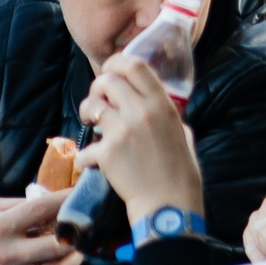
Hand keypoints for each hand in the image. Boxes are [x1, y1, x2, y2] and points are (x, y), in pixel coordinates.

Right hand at [0, 191, 84, 264]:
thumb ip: (21, 203)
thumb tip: (53, 199)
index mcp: (0, 227)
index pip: (43, 209)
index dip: (67, 199)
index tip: (83, 193)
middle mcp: (7, 253)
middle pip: (58, 244)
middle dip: (77, 232)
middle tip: (85, 223)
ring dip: (75, 257)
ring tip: (78, 246)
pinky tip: (60, 262)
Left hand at [75, 58, 204, 220]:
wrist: (168, 201)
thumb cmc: (180, 168)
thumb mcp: (181, 130)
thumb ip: (166, 112)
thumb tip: (151, 102)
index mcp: (162, 103)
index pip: (135, 65)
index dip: (117, 63)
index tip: (110, 71)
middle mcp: (142, 111)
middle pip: (108, 80)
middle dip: (98, 88)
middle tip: (99, 102)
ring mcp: (123, 131)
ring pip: (91, 106)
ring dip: (87, 114)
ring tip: (92, 125)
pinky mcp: (107, 153)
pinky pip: (84, 148)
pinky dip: (85, 157)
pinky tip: (93, 163)